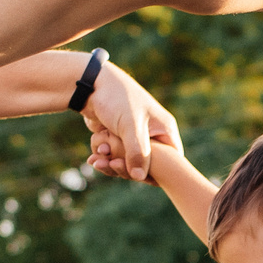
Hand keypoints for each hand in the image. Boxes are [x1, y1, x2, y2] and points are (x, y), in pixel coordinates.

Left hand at [79, 59, 177, 181]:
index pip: (170, 161)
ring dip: (111, 165)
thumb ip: (137, 152)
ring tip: (96, 160)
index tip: (136, 176)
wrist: (92, 85)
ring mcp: (135, 139)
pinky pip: (115, 158)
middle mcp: (153, 136)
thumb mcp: (130, 125)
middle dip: (126, 168)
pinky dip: (105, 159)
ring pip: (128, 164)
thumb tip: (139, 177)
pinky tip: (93, 158)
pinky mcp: (119, 140)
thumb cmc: (117, 98)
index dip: (155, 173)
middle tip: (110, 164)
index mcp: (164, 130)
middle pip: (146, 166)